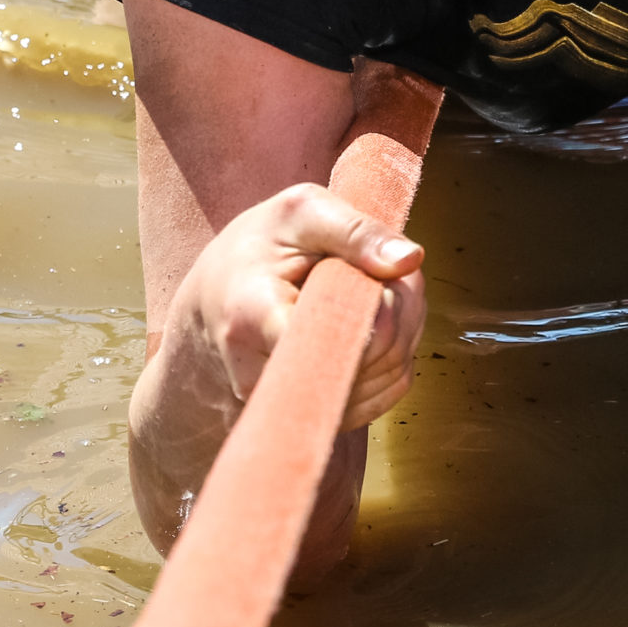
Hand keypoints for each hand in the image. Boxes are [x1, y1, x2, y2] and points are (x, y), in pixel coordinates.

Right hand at [170, 183, 425, 430]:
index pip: (334, 338)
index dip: (376, 308)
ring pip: (390, 373)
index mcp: (252, 316)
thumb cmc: (257, 249)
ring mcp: (294, 403)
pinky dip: (399, 349)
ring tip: (376, 287)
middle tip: (383, 269)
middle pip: (374, 353)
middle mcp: (265, 376)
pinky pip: (388, 389)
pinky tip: (375, 318)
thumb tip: (409, 260)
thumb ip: (353, 230)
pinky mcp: (321, 413)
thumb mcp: (297, 214)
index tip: (381, 276)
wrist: (217, 300)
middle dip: (400, 305)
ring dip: (405, 326)